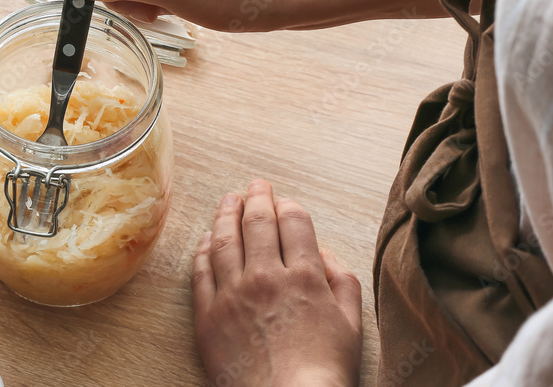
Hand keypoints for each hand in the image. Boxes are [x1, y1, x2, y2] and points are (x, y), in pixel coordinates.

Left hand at [192, 180, 361, 385]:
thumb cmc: (322, 372)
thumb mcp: (351, 324)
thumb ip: (341, 281)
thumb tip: (322, 253)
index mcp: (303, 277)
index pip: (293, 222)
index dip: (288, 206)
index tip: (284, 200)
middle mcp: (265, 277)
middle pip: (258, 223)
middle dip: (257, 198)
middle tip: (256, 185)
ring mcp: (232, 294)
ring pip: (225, 239)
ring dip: (226, 213)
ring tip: (229, 200)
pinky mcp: (208, 314)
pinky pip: (201, 271)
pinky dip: (203, 249)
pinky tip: (207, 238)